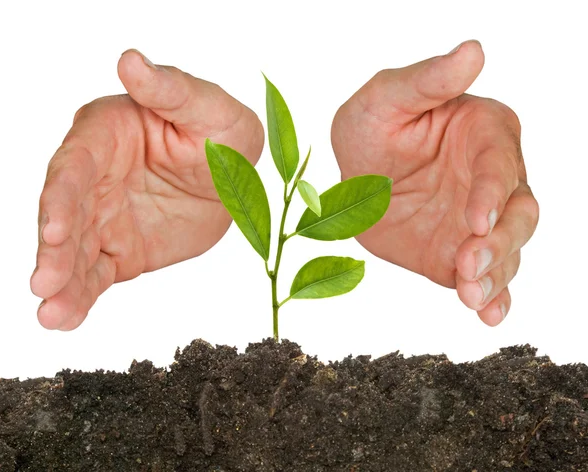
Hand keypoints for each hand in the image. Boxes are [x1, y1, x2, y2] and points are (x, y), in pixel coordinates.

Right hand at [30, 49, 263, 329]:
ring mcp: (103, 217)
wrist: (237, 178)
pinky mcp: (119, 250)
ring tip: (51, 314)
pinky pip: (95, 274)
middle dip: (54, 247)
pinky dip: (80, 296)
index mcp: (107, 134)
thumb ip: (169, 88)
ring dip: (61, 281)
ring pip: (74, 250)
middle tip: (44, 282)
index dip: (62, 197)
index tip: (54, 229)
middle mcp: (94, 176)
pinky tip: (64, 318)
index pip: (75, 165)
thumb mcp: (207, 107)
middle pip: (64, 212)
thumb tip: (130, 60)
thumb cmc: (222, 132)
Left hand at [331, 40, 538, 325]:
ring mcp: (479, 223)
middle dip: (499, 243)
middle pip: (518, 214)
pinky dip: (492, 298)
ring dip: (495, 276)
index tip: (473, 221)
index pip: (498, 166)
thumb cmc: (372, 127)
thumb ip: (428, 80)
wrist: (352, 177)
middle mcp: (492, 181)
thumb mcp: (387, 97)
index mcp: (484, 134)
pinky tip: (487, 315)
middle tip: (470, 264)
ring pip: (506, 252)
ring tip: (473, 297)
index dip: (489, 194)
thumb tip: (473, 50)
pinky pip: (483, 279)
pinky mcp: (459, 255)